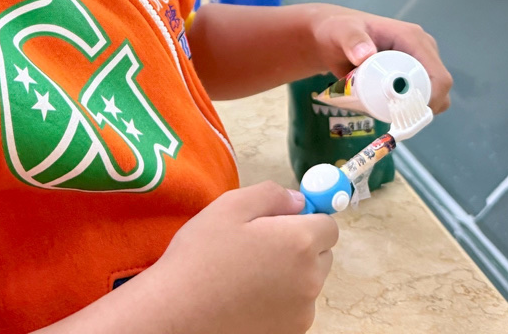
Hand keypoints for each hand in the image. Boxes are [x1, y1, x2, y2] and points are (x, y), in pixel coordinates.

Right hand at [146, 182, 336, 333]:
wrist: (178, 313)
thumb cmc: (201, 255)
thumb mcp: (230, 206)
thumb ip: (272, 195)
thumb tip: (299, 201)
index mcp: (299, 242)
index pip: (328, 224)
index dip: (307, 216)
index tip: (282, 217)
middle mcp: (310, 280)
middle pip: (322, 253)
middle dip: (301, 244)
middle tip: (261, 242)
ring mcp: (302, 312)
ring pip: (308, 281)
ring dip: (291, 272)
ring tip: (248, 271)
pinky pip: (295, 306)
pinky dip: (280, 298)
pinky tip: (247, 295)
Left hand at [309, 8, 452, 113]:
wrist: (332, 38)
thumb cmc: (338, 30)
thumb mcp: (342, 32)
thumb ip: (351, 40)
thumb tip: (365, 55)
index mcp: (413, 39)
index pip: (438, 75)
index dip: (431, 98)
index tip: (406, 113)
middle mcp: (421, 51)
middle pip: (437, 89)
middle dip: (420, 107)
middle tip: (390, 115)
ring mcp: (416, 64)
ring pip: (430, 96)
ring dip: (413, 110)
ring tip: (385, 112)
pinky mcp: (408, 76)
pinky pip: (418, 98)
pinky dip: (408, 109)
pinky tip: (387, 112)